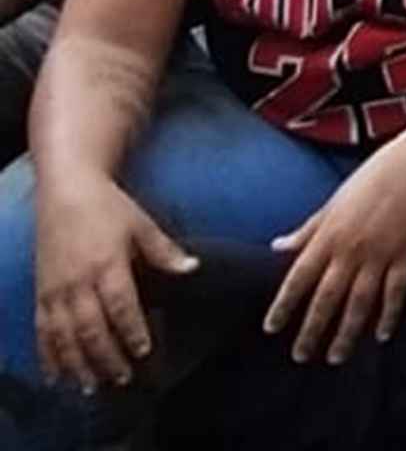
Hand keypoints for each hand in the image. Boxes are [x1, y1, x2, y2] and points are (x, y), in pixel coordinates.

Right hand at [33, 175, 195, 389]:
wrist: (65, 192)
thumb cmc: (107, 207)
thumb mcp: (141, 223)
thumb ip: (165, 251)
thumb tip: (193, 268)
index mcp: (107, 264)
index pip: (121, 305)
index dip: (132, 330)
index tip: (145, 350)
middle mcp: (78, 281)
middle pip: (91, 327)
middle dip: (107, 356)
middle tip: (123, 377)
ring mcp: (56, 290)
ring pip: (64, 335)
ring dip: (77, 363)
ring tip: (92, 386)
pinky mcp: (40, 293)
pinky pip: (42, 331)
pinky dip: (47, 355)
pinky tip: (56, 376)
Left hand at [266, 136, 405, 364]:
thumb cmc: (370, 180)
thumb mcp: (332, 203)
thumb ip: (307, 230)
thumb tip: (277, 247)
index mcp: (328, 236)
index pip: (299, 278)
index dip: (284, 305)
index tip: (272, 328)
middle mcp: (351, 250)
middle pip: (327, 299)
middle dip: (312, 330)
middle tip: (301, 356)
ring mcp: (380, 255)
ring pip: (359, 303)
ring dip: (347, 332)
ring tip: (336, 356)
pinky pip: (396, 293)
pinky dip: (389, 315)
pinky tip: (382, 335)